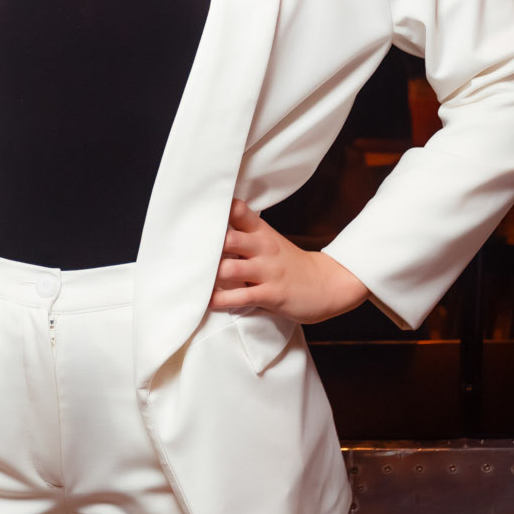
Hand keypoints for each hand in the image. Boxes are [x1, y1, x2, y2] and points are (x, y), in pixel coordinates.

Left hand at [209, 198, 370, 324]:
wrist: (328, 284)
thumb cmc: (291, 264)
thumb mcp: (270, 241)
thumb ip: (244, 234)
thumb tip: (208, 232)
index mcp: (261, 231)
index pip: (237, 211)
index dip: (215, 211)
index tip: (193, 217)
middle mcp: (263, 247)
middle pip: (228, 238)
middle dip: (205, 248)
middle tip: (185, 256)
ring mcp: (267, 271)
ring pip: (230, 269)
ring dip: (209, 277)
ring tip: (193, 282)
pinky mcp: (270, 294)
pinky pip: (240, 298)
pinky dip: (220, 301)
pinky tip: (208, 303)